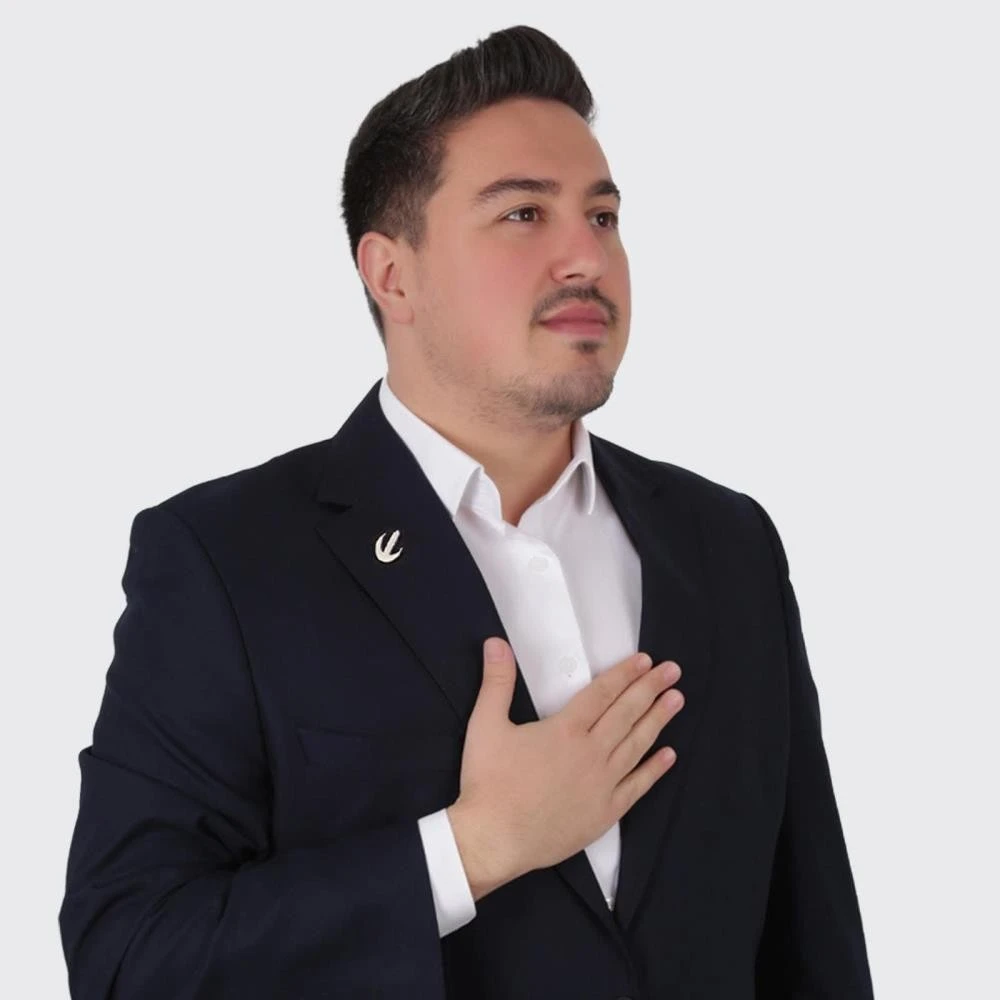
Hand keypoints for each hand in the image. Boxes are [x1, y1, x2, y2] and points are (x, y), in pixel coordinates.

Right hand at [447, 637, 682, 898]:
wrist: (494, 840)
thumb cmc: (488, 782)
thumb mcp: (485, 724)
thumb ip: (496, 681)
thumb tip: (495, 642)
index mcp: (565, 730)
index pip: (602, 694)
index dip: (624, 674)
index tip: (645, 661)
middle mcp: (590, 753)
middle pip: (626, 714)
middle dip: (650, 689)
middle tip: (672, 671)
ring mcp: (602, 784)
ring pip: (636, 745)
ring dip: (658, 720)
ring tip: (676, 700)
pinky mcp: (605, 812)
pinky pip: (636, 786)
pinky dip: (654, 770)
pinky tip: (669, 755)